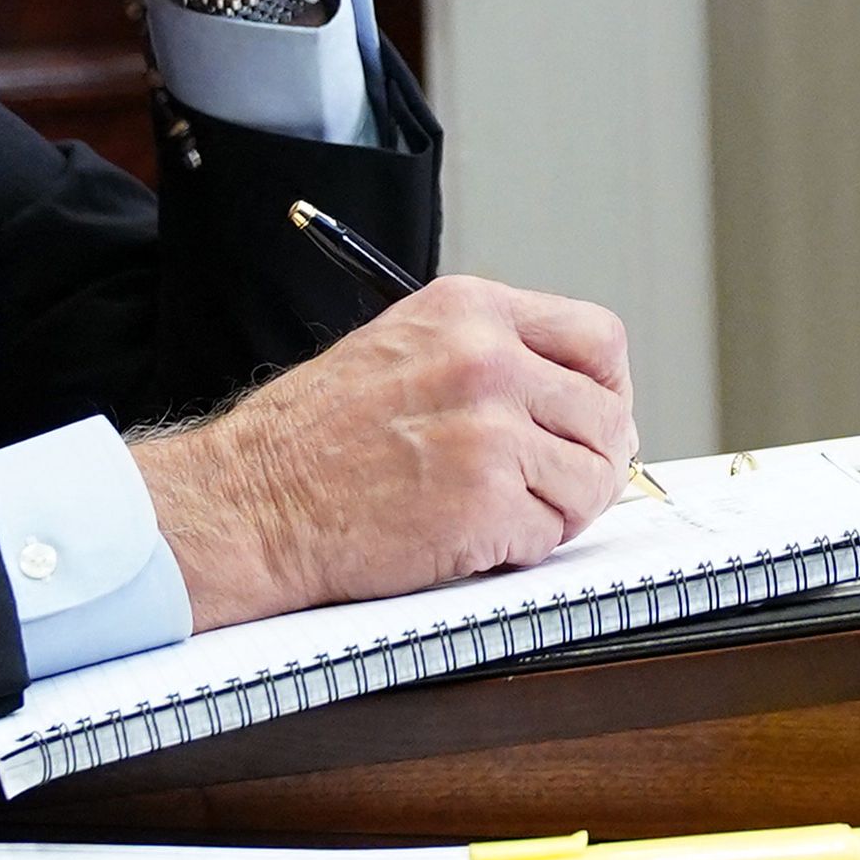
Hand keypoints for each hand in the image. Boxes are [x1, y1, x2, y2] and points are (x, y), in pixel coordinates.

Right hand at [129, 278, 638, 632]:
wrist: (250, 501)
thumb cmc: (313, 438)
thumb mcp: (407, 347)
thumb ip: (494, 356)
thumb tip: (580, 399)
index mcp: (472, 310)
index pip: (599, 338)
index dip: (609, 390)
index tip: (592, 422)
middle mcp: (488, 361)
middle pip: (609, 416)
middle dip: (589, 462)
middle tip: (550, 486)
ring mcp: (489, 432)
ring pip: (593, 481)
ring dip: (559, 510)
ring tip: (501, 512)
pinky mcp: (483, 504)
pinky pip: (551, 535)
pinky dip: (520, 549)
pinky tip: (468, 536)